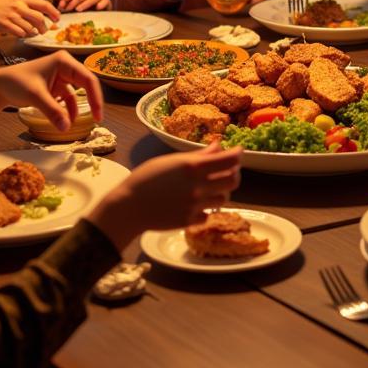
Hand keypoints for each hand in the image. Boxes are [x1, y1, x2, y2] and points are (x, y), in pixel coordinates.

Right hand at [0, 0, 60, 36]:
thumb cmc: (1, 7)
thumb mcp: (17, 4)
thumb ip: (32, 11)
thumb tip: (51, 23)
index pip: (44, 4)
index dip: (54, 13)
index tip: (57, 19)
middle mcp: (19, 6)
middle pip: (40, 18)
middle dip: (45, 27)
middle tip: (44, 31)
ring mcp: (12, 15)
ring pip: (30, 28)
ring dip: (33, 33)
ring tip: (31, 32)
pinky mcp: (5, 24)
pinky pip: (20, 33)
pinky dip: (23, 35)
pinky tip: (21, 33)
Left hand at [0, 51, 102, 128]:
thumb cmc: (15, 82)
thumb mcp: (35, 96)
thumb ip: (53, 111)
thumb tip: (67, 128)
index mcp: (64, 61)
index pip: (88, 79)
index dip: (96, 97)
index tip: (98, 115)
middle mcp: (65, 66)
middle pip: (86, 84)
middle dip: (91, 102)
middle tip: (97, 119)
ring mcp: (61, 76)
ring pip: (78, 93)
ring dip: (77, 108)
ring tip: (78, 123)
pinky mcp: (55, 86)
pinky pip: (68, 98)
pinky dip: (68, 110)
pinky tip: (66, 120)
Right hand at [92, 144, 242, 250]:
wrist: (129, 207)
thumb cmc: (146, 178)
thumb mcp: (172, 161)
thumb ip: (198, 156)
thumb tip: (218, 146)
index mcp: (193, 167)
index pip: (228, 161)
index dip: (238, 155)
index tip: (239, 151)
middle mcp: (198, 186)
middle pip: (233, 180)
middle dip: (234, 173)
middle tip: (229, 169)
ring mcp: (195, 205)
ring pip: (224, 198)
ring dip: (221, 190)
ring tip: (211, 185)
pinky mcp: (190, 221)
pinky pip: (208, 213)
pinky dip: (206, 207)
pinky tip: (196, 202)